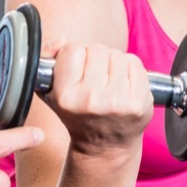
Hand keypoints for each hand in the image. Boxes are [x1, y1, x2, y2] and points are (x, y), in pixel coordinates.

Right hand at [42, 42, 151, 156]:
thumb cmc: (78, 114)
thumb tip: (61, 40)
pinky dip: (131, 70)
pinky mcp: (138, 101)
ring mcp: (117, 101)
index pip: (72, 50)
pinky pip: (135, 63)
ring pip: (117, 55)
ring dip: (114, 64)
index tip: (77, 71)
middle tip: (95, 79)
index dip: (75, 56)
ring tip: (109, 84)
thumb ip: (47, 59)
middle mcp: (90, 100)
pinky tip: (124, 86)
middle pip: (97, 49)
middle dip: (96, 59)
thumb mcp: (51, 91)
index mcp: (65, 97)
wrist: (105, 145)